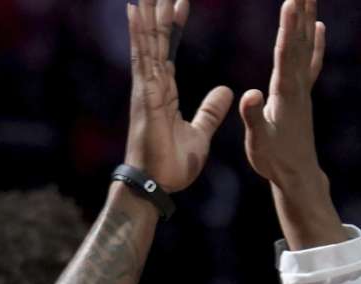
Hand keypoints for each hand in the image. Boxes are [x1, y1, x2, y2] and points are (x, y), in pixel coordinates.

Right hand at [125, 0, 231, 191]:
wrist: (157, 188)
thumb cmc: (172, 165)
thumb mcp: (200, 133)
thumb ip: (210, 111)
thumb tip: (226, 91)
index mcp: (163, 92)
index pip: (168, 50)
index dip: (173, 26)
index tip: (181, 2)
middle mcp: (151, 85)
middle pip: (155, 39)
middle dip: (158, 11)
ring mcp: (145, 89)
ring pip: (147, 42)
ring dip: (147, 14)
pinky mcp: (145, 96)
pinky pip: (143, 59)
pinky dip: (139, 34)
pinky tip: (135, 10)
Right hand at [240, 0, 326, 186]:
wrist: (297, 175)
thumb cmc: (274, 160)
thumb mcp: (259, 141)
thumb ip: (254, 117)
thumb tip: (250, 94)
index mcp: (285, 93)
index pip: (286, 54)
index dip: (287, 27)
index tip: (291, 2)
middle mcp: (297, 86)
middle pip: (299, 41)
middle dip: (300, 12)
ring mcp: (302, 89)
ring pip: (306, 46)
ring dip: (308, 19)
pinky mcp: (302, 94)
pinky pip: (310, 61)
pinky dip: (315, 42)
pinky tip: (319, 27)